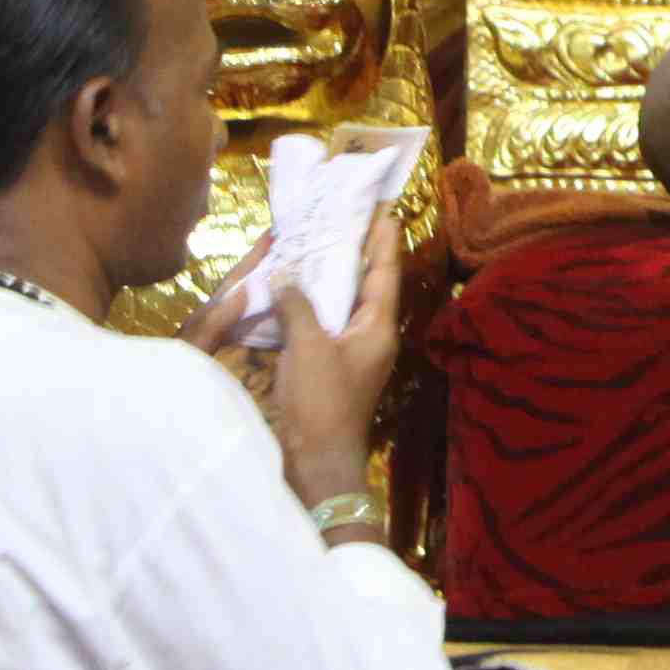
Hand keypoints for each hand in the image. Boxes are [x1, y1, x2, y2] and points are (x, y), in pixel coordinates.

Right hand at [204, 222, 402, 511]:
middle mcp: (370, 336)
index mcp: (377, 327)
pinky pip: (324, 322)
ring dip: (332, 275)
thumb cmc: (320, 402)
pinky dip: (313, 302)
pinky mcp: (330, 366)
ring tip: (317, 242)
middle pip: (366, 283)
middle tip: (344, 216)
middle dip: (356, 250)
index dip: (383, 239)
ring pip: (344, 303)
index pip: (384, 271)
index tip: (383, 208)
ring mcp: (351, 352)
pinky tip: (294, 288)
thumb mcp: (308, 347)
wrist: (317, 461)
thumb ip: (298, 305)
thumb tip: (285, 276)